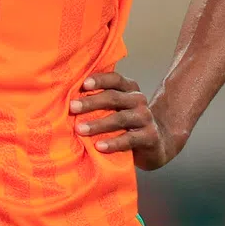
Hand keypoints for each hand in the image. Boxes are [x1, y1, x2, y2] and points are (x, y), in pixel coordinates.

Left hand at [70, 73, 185, 170]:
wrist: (157, 143)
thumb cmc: (127, 123)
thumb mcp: (117, 108)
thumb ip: (100, 100)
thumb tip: (67, 98)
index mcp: (129, 89)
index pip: (115, 79)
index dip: (100, 80)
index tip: (83, 84)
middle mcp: (138, 100)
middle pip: (114, 97)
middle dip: (91, 102)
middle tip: (72, 107)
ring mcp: (146, 118)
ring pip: (120, 118)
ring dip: (98, 124)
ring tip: (80, 129)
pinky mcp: (150, 137)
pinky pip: (129, 139)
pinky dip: (113, 142)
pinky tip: (99, 146)